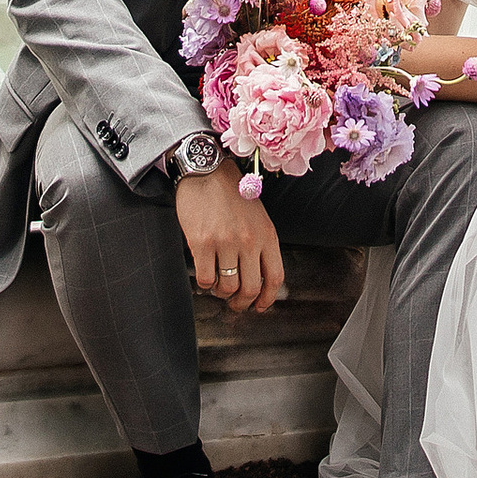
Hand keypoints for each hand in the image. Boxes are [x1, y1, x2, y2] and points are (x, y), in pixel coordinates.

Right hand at [177, 163, 282, 314]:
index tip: (259, 306)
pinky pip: (205, 279)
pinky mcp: (202, 243)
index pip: (274, 277)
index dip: (267, 299)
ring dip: (221, 293)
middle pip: (250, 288)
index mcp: (267, 235)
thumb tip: (260, 276)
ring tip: (217, 285)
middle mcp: (249, 241)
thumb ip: (261, 244)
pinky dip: (204, 284)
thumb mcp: (258, 217)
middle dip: (242, 303)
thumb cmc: (231, 193)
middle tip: (234, 303)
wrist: (206, 171)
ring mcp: (226, 243)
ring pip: (227, 287)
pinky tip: (204, 274)